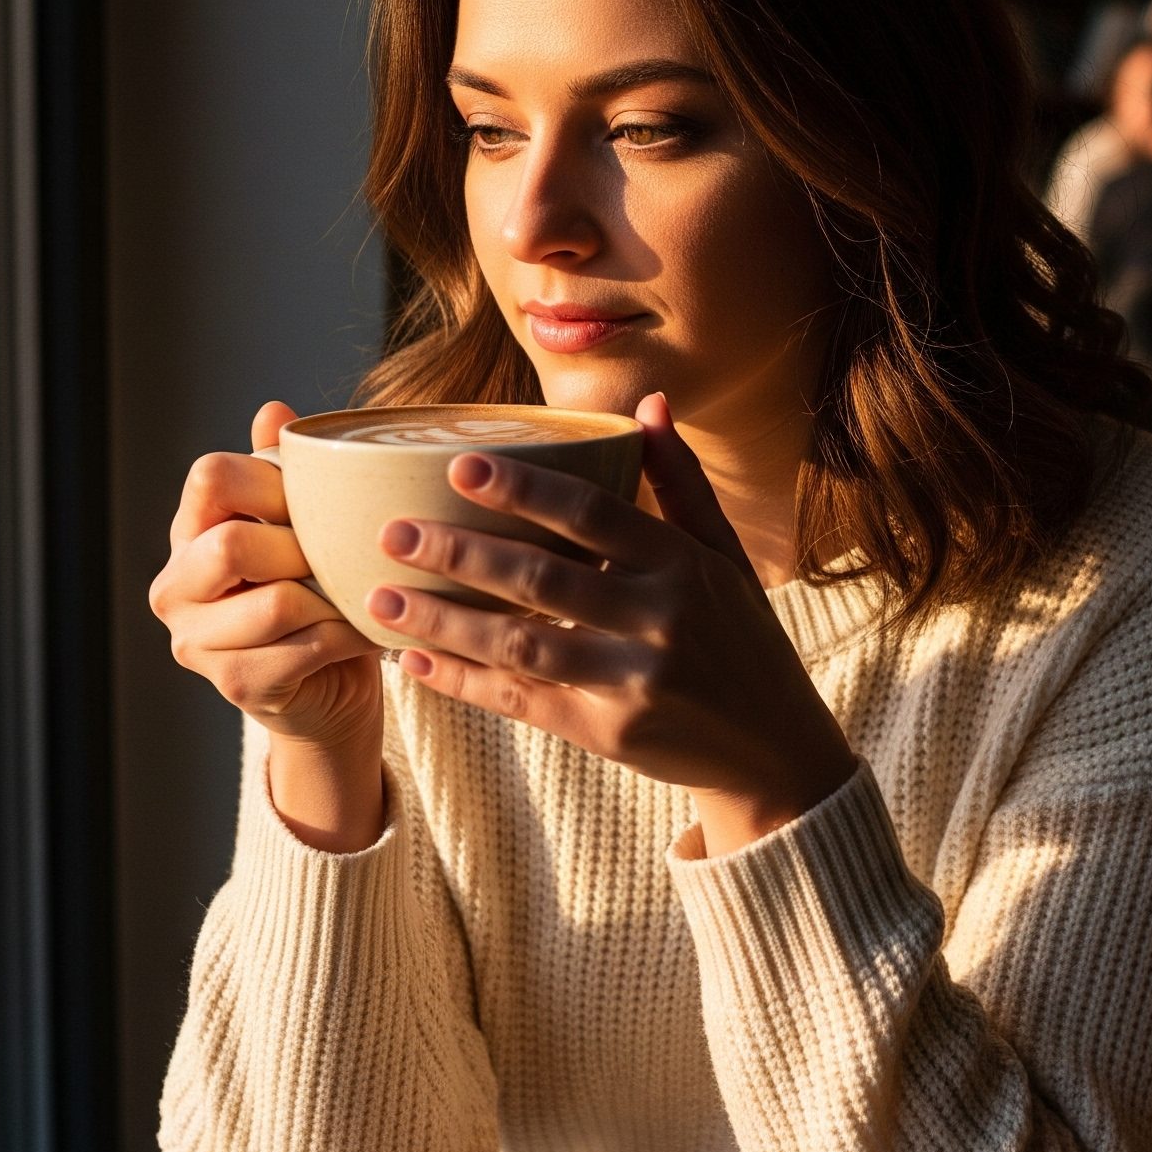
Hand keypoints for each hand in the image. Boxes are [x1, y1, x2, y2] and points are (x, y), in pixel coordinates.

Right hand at [150, 401, 385, 839]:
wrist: (332, 684)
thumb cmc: (320, 591)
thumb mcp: (305, 524)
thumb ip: (286, 470)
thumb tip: (273, 410)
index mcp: (190, 532)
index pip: (211, 477)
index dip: (273, 481)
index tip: (316, 499)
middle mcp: (176, 586)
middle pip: (232, 543)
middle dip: (302, 548)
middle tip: (341, 557)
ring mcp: (197, 643)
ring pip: (274, 604)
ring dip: (333, 598)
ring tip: (361, 594)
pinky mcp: (236, 686)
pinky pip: (303, 649)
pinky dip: (347, 636)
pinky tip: (368, 630)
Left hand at [365, 393, 857, 848]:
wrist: (773, 748)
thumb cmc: (740, 636)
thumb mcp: (725, 555)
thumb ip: (680, 482)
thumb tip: (649, 402)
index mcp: (683, 564)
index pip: (596, 516)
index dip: (526, 490)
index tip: (460, 467)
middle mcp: (660, 619)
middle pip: (546, 580)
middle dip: (463, 554)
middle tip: (392, 531)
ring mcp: (634, 681)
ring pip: (524, 646)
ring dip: (445, 623)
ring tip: (379, 597)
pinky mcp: (610, 733)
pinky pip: (524, 702)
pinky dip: (465, 683)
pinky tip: (413, 663)